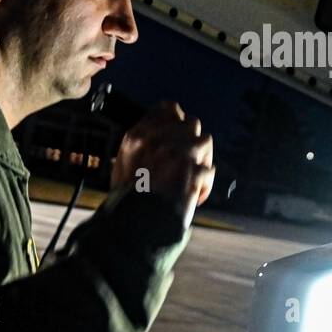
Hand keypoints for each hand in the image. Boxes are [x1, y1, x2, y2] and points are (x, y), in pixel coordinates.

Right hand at [111, 102, 214, 224]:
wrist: (133, 222)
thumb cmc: (125, 199)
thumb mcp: (122, 166)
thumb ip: (140, 148)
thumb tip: (157, 141)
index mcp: (139, 135)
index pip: (167, 108)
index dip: (177, 120)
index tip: (177, 134)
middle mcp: (160, 138)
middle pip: (191, 123)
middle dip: (193, 139)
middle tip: (188, 158)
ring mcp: (179, 152)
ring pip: (205, 141)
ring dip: (203, 158)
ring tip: (193, 176)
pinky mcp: (194, 171)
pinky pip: (209, 171)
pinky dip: (205, 185)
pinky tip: (196, 196)